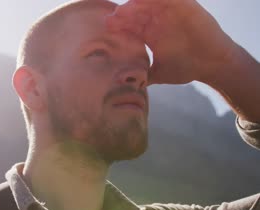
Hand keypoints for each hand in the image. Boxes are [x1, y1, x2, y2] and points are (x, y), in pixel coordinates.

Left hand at [106, 0, 236, 84]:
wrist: (214, 64)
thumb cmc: (187, 68)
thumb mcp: (159, 73)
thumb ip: (143, 77)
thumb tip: (125, 89)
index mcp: (149, 33)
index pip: (129, 25)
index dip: (118, 26)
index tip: (107, 28)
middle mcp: (158, 20)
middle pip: (136, 12)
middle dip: (124, 14)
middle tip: (112, 18)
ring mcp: (171, 11)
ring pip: (150, 2)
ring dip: (137, 4)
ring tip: (126, 10)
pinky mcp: (186, 7)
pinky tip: (144, 1)